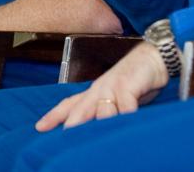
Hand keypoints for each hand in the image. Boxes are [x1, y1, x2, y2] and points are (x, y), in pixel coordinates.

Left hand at [35, 42, 166, 131]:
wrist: (154, 56)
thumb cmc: (136, 80)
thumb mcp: (118, 98)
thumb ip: (108, 112)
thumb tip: (99, 129)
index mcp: (94, 92)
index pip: (70, 104)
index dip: (55, 116)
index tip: (39, 127)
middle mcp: (99, 88)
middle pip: (79, 109)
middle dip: (71, 123)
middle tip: (64, 136)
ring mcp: (112, 85)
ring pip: (101, 109)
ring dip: (101, 122)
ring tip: (98, 138)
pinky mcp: (128, 84)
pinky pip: (125, 104)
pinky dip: (126, 115)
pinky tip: (126, 122)